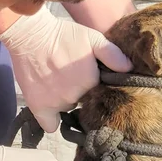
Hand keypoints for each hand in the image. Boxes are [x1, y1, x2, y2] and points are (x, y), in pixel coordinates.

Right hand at [0, 6, 132, 132]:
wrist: (31, 35)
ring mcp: (57, 103)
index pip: (98, 92)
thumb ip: (112, 54)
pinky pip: (50, 125)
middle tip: (68, 76)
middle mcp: (76, 96)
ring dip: (64, 100)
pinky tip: (50, 110)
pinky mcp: (39, 107)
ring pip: (67, 109)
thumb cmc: (63, 35)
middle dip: (79, 91)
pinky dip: (51, 120)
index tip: (85, 75)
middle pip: (82, 101)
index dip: (92, 84)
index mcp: (92, 82)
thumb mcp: (92, 38)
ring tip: (56, 83)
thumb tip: (129, 69)